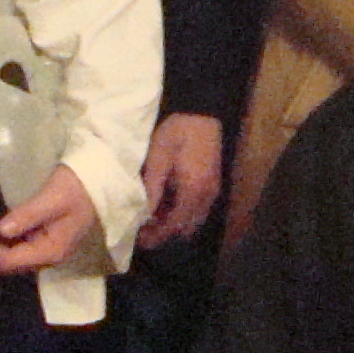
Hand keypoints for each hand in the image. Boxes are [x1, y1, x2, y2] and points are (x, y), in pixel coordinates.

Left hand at [0, 164, 98, 274]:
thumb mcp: (52, 198)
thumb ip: (28, 215)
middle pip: (13, 264)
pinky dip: (13, 238)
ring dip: (3, 243)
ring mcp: (52, 248)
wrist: (105, 181)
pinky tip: (8, 221)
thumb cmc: (79, 187)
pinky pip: (26, 246)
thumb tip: (1, 230)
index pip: (11, 261)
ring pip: (18, 256)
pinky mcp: (52, 239)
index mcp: (51, 250)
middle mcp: (51, 255)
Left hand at [138, 113, 223, 247]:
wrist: (201, 113)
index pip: (175, 225)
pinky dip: (184, 212)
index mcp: (192, 190)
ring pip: (194, 220)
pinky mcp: (213, 184)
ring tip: (154, 214)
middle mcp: (206, 196)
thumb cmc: (177, 133)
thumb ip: (152, 188)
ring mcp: (212, 190)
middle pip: (186, 227)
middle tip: (145, 227)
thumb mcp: (158, 158)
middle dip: (166, 232)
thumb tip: (143, 214)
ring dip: (175, 223)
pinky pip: (199, 209)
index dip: (157, 235)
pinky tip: (168, 202)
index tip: (140, 239)